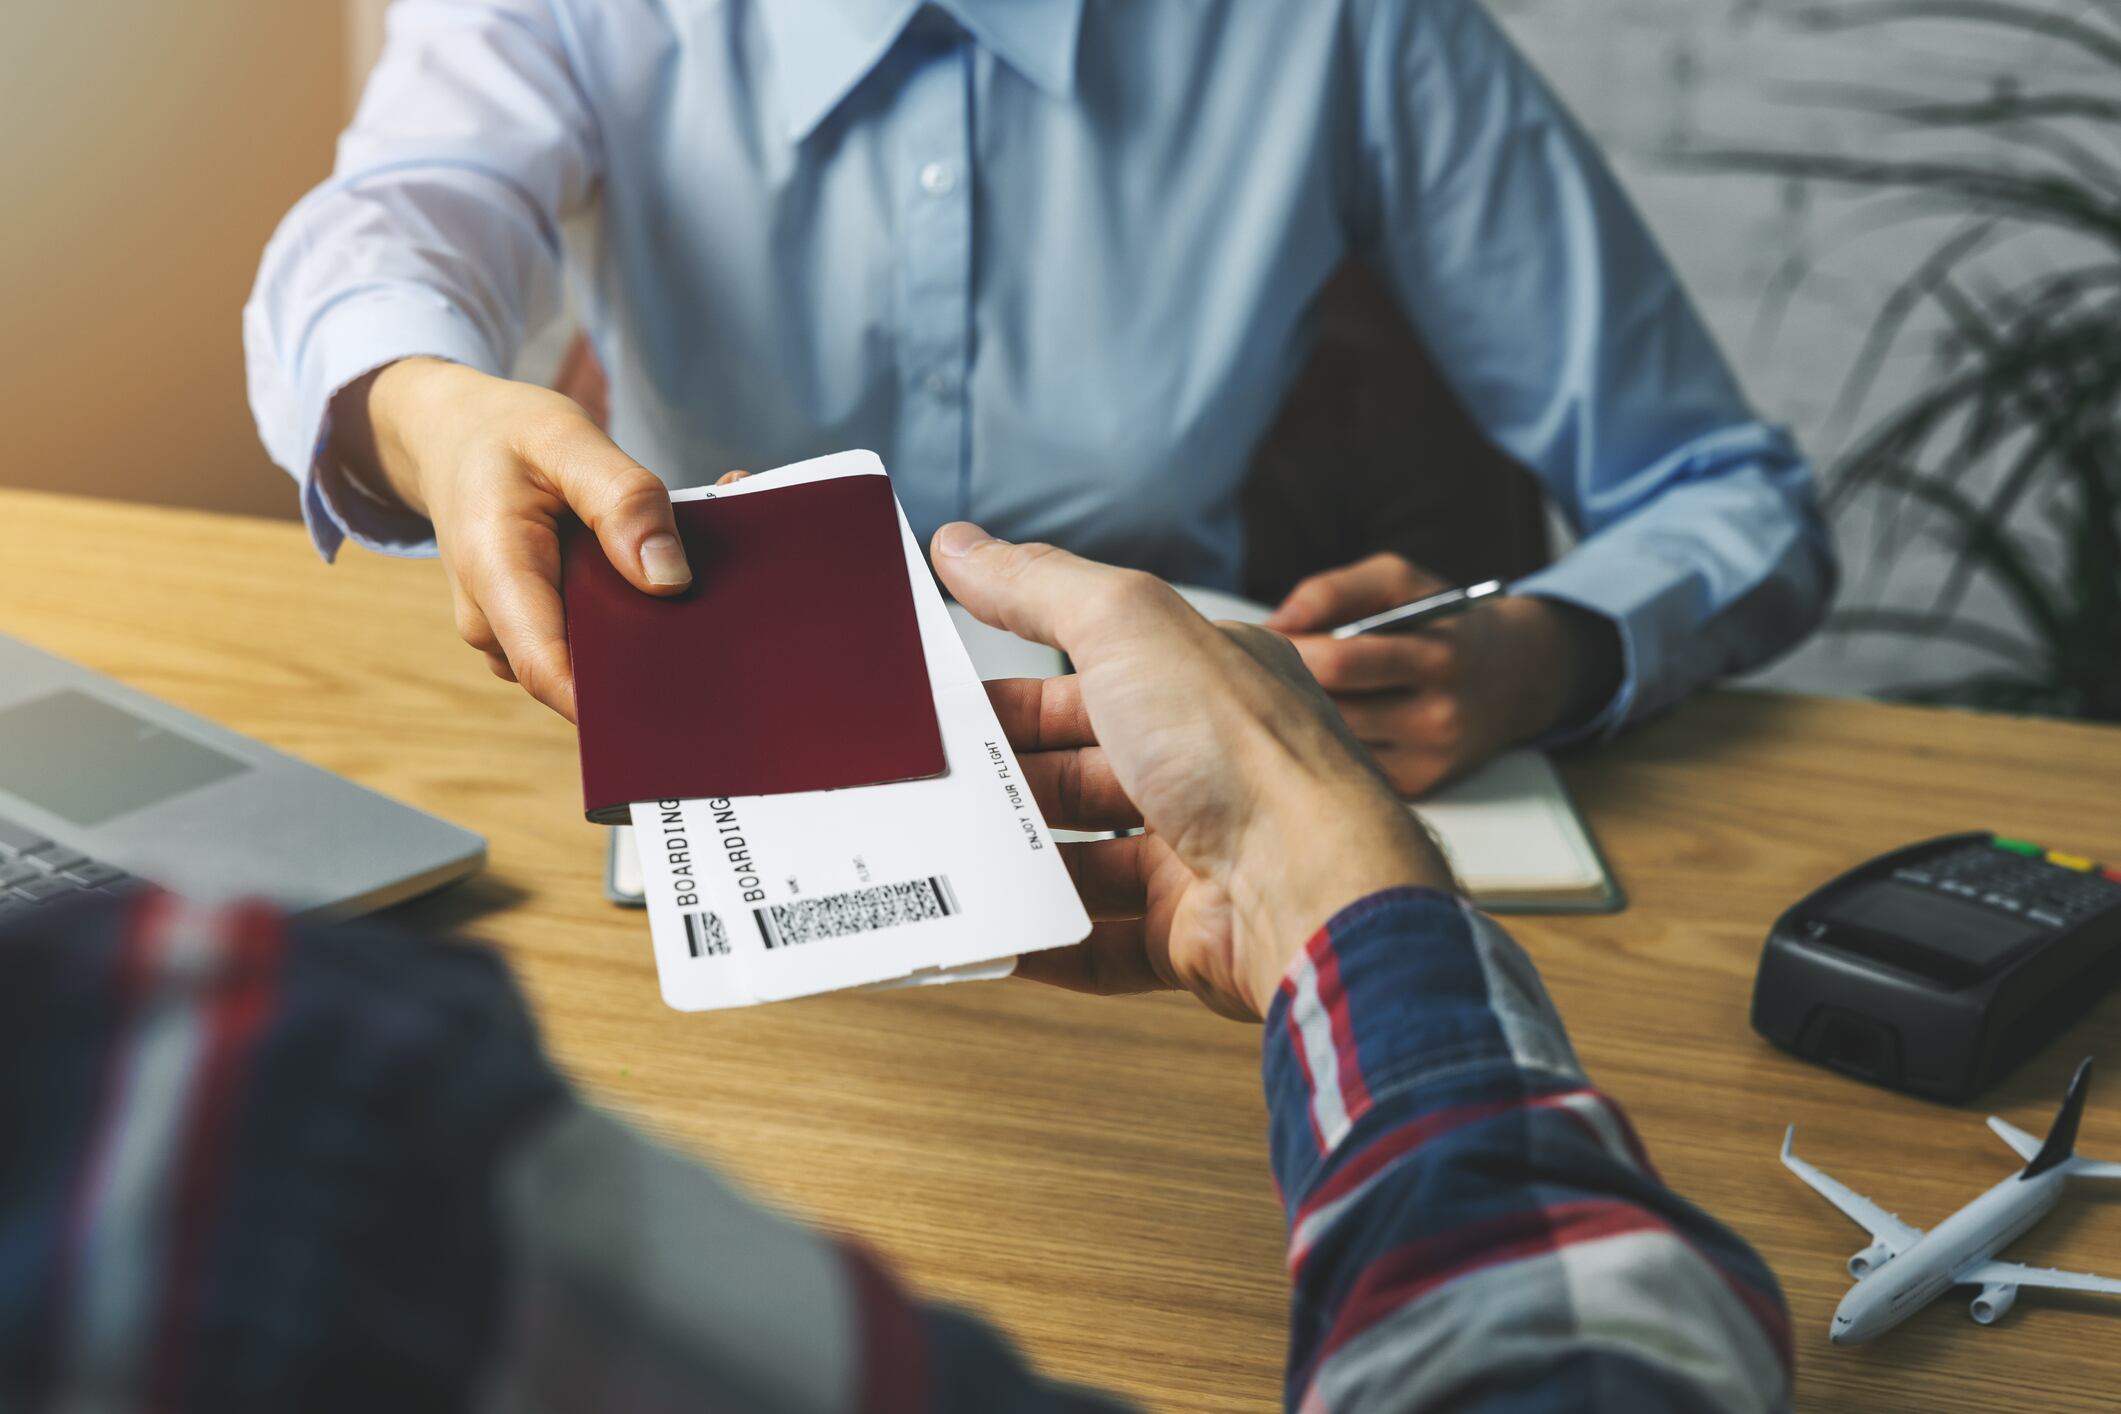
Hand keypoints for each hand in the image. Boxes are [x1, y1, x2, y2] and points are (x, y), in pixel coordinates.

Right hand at [328, 357, 691, 720]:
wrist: (454, 436)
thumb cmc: (507, 434)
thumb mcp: (566, 440)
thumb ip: (622, 502)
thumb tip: (671, 580)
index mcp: (494, 572)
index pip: (550, 672)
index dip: (615, 698)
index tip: (687, 692)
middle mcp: (496, 621)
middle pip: (583, 674)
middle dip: (653, 648)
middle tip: (729, 603)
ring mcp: (513, 631)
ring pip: (593, 657)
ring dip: (647, 623)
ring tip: (703, 566)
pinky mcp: (536, 627)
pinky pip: (589, 636)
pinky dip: (630, 608)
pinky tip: (663, 566)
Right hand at [932, 523, 1450, 1020]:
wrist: (1310, 884)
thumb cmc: (1241, 746)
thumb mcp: (1127, 625)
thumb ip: (1040, 586)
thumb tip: (964, 545)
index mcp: (1202, 684)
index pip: (1090, 679)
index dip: (1015, 692)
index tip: (944, 706)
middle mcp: (1206, 767)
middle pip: (1079, 772)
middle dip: (1005, 780)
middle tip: (929, 787)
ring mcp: (1199, 855)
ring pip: (1083, 859)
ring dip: (1018, 860)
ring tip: (944, 858)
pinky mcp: (1188, 935)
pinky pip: (1099, 944)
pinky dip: (1043, 940)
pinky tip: (991, 930)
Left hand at [1263, 553, 1619, 795]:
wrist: (1518, 677)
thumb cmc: (1443, 621)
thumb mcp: (1402, 582)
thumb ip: (1336, 588)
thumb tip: (1278, 622)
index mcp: (1438, 658)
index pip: (1340, 664)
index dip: (1291, 650)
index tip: (1269, 640)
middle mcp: (1439, 716)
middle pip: (1332, 710)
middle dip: (1290, 687)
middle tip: (1265, 669)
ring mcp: (1430, 759)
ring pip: (1334, 744)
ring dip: (1302, 718)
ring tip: (1288, 692)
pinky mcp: (1419, 786)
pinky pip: (1351, 766)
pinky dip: (1326, 744)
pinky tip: (1318, 722)